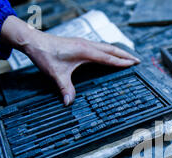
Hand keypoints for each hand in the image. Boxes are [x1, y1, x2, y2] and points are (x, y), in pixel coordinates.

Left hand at [1, 16, 139, 105]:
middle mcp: (87, 45)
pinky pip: (99, 46)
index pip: (108, 57)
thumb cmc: (45, 55)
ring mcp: (84, 43)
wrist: (33, 41)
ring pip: (106, 46)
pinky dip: (108, 51)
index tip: (133, 64)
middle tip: (137, 60)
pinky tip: (109, 55)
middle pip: (111, 49)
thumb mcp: (56, 74)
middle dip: (125, 54)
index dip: (121, 62)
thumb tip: (69, 103)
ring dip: (117, 51)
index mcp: (85, 51)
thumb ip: (65, 88)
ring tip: (127, 57)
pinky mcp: (79, 43)